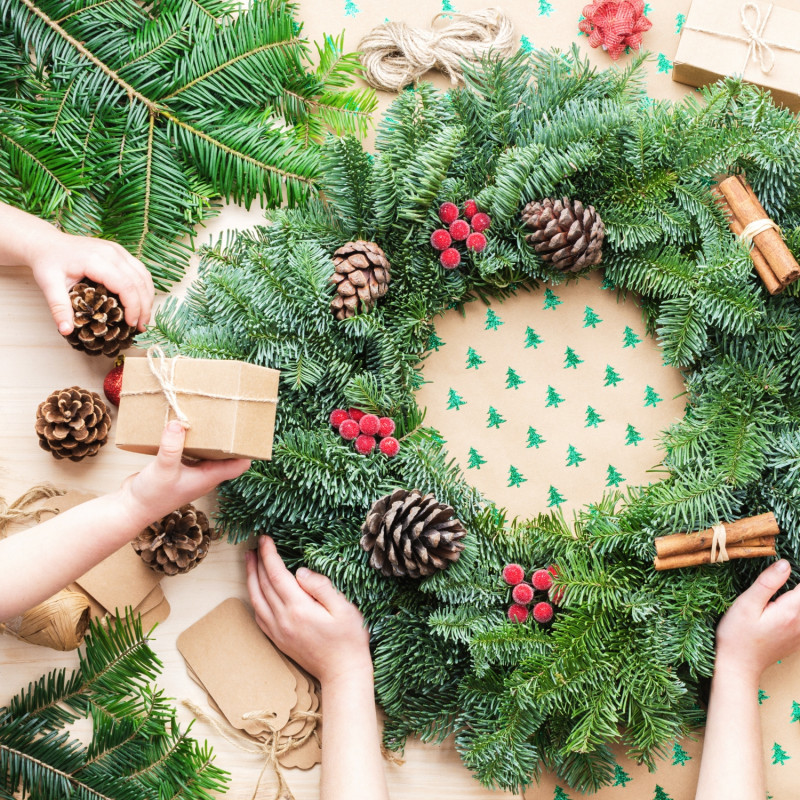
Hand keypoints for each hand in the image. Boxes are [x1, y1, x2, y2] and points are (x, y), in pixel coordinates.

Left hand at [28, 228, 153, 333]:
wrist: (46, 242)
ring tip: (143, 317)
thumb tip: (66, 331)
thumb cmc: (48, 262)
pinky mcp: (120, 252)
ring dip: (148, 298)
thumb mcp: (48, 284)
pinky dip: (144, 288)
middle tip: (141, 327)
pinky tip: (140, 301)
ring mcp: (118, 250)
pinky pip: (140, 270)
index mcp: (96, 260)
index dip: (133, 307)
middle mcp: (112, 253)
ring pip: (144, 276)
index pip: (126, 286)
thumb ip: (59, 308)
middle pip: (140, 282)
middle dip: (144, 307)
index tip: (131, 325)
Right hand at [119, 420, 250, 527]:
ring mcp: (191, 471)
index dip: (247, 450)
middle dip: (228, 438)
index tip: (248, 431)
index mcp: (209, 477)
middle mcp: (204, 474)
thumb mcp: (163, 469)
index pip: (239, 465)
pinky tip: (182, 427)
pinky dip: (190, 439)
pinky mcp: (177, 467)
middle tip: (228, 416)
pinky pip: (190, 450)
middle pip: (226, 454)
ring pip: (208, 451)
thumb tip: (179, 423)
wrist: (130, 509)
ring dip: (209, 437)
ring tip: (208, 416)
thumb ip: (172, 447)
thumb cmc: (151, 496)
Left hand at [246, 535, 372, 686]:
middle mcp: (283, 620)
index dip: (269, 554)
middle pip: (262, 585)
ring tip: (250, 563)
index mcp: (299, 608)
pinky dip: (254, 599)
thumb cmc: (349, 638)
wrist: (343, 673)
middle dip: (257, 563)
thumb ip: (321, 586)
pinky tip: (257, 591)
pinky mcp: (279, 640)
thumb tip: (301, 571)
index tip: (265, 538)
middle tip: (254, 546)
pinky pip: (259, 616)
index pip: (277, 574)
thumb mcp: (344, 608)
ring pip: (256, 600)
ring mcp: (278, 632)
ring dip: (251, 579)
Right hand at [715, 560, 799, 683]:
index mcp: (790, 611)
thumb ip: (767, 583)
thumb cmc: (737, 635)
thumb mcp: (746, 604)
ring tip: (781, 594)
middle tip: (780, 581)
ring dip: (796, 598)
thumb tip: (785, 564)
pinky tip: (784, 606)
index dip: (797, 572)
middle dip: (797, 588)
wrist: (739, 666)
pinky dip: (796, 609)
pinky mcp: (797, 641)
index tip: (789, 566)